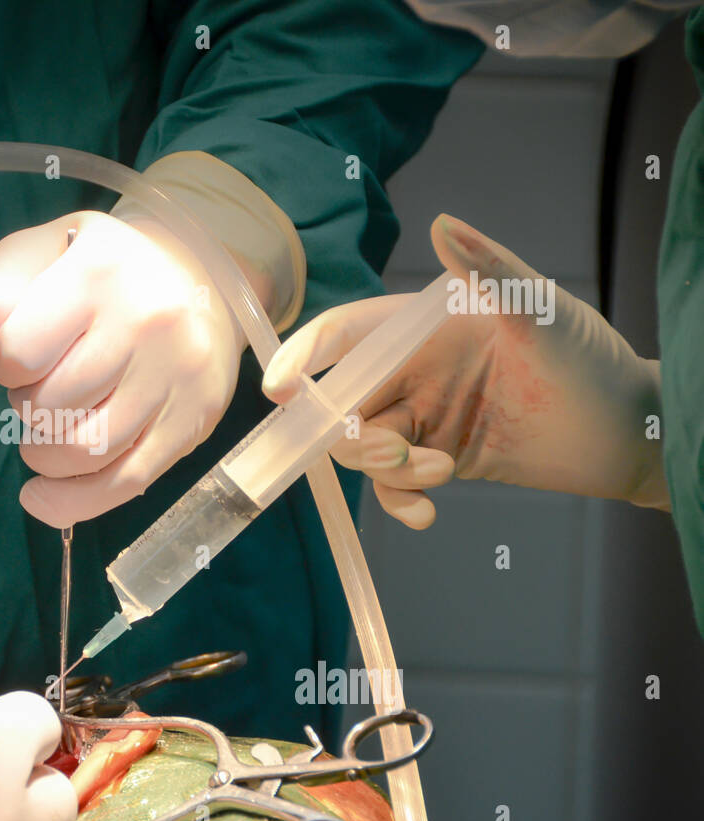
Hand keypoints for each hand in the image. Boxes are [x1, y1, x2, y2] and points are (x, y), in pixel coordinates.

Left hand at [0, 210, 242, 526]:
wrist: (201, 275)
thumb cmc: (101, 268)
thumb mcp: (43, 257)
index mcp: (98, 276)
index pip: (19, 354)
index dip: (3, 366)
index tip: (18, 354)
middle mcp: (145, 324)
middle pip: (51, 406)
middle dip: (27, 408)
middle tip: (40, 389)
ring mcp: (174, 378)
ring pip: (85, 450)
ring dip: (45, 456)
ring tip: (46, 432)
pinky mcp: (191, 423)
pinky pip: (125, 483)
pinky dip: (73, 502)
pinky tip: (43, 496)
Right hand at [262, 214, 666, 528]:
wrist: (629, 433)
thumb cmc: (591, 359)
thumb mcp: (539, 309)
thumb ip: (488, 268)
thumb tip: (441, 222)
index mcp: (422, 326)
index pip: (345, 336)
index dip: (304, 358)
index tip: (278, 390)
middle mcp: (414, 369)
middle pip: (340, 402)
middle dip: (351, 434)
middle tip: (395, 452)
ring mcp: (424, 416)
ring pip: (362, 448)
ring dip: (386, 470)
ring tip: (438, 475)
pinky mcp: (438, 457)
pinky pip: (394, 485)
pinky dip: (399, 501)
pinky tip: (427, 513)